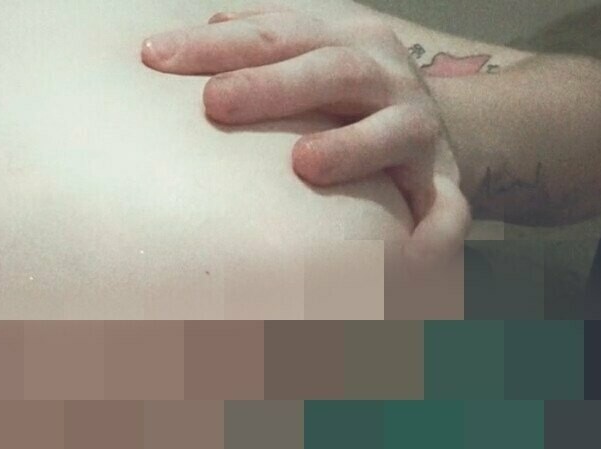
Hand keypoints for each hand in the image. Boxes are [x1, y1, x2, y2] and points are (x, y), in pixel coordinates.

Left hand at [142, 4, 470, 268]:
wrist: (434, 126)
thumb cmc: (342, 92)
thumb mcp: (305, 51)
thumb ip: (252, 42)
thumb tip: (174, 43)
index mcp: (344, 38)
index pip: (275, 34)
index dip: (217, 43)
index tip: (153, 57)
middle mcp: (385, 77)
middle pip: (331, 70)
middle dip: (273, 86)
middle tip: (215, 101)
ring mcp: (419, 130)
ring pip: (395, 132)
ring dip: (352, 146)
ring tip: (304, 164)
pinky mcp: (443, 185)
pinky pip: (446, 212)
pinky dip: (433, 235)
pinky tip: (406, 262)